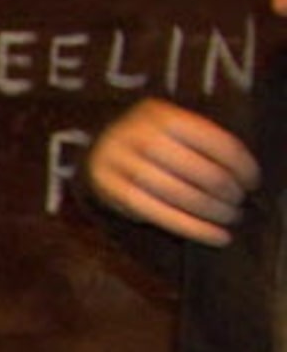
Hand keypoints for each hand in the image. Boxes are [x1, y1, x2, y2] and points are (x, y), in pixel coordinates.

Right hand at [84, 98, 260, 245]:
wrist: (98, 145)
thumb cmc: (151, 141)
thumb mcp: (175, 129)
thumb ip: (203, 146)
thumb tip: (243, 180)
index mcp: (165, 115)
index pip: (216, 142)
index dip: (242, 166)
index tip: (253, 183)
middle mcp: (140, 135)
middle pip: (198, 170)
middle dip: (226, 192)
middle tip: (239, 205)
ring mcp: (120, 162)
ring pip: (176, 194)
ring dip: (210, 211)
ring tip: (229, 219)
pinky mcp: (109, 189)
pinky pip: (155, 214)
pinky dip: (190, 228)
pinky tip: (213, 236)